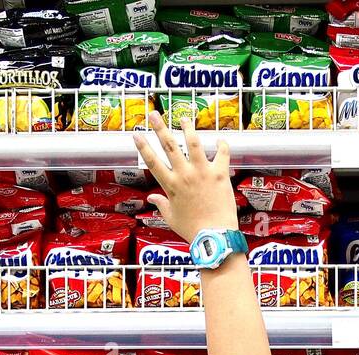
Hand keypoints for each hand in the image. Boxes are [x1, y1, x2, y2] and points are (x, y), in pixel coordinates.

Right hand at [134, 113, 237, 243]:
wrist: (215, 235)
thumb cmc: (192, 229)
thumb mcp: (172, 218)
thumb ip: (161, 205)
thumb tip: (152, 198)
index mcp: (171, 186)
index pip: (152, 162)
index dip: (143, 146)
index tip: (136, 134)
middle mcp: (185, 175)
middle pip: (169, 146)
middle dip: (159, 128)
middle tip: (153, 114)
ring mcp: (203, 173)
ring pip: (194, 143)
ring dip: (188, 128)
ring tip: (184, 118)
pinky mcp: (220, 174)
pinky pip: (222, 154)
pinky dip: (222, 145)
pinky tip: (220, 140)